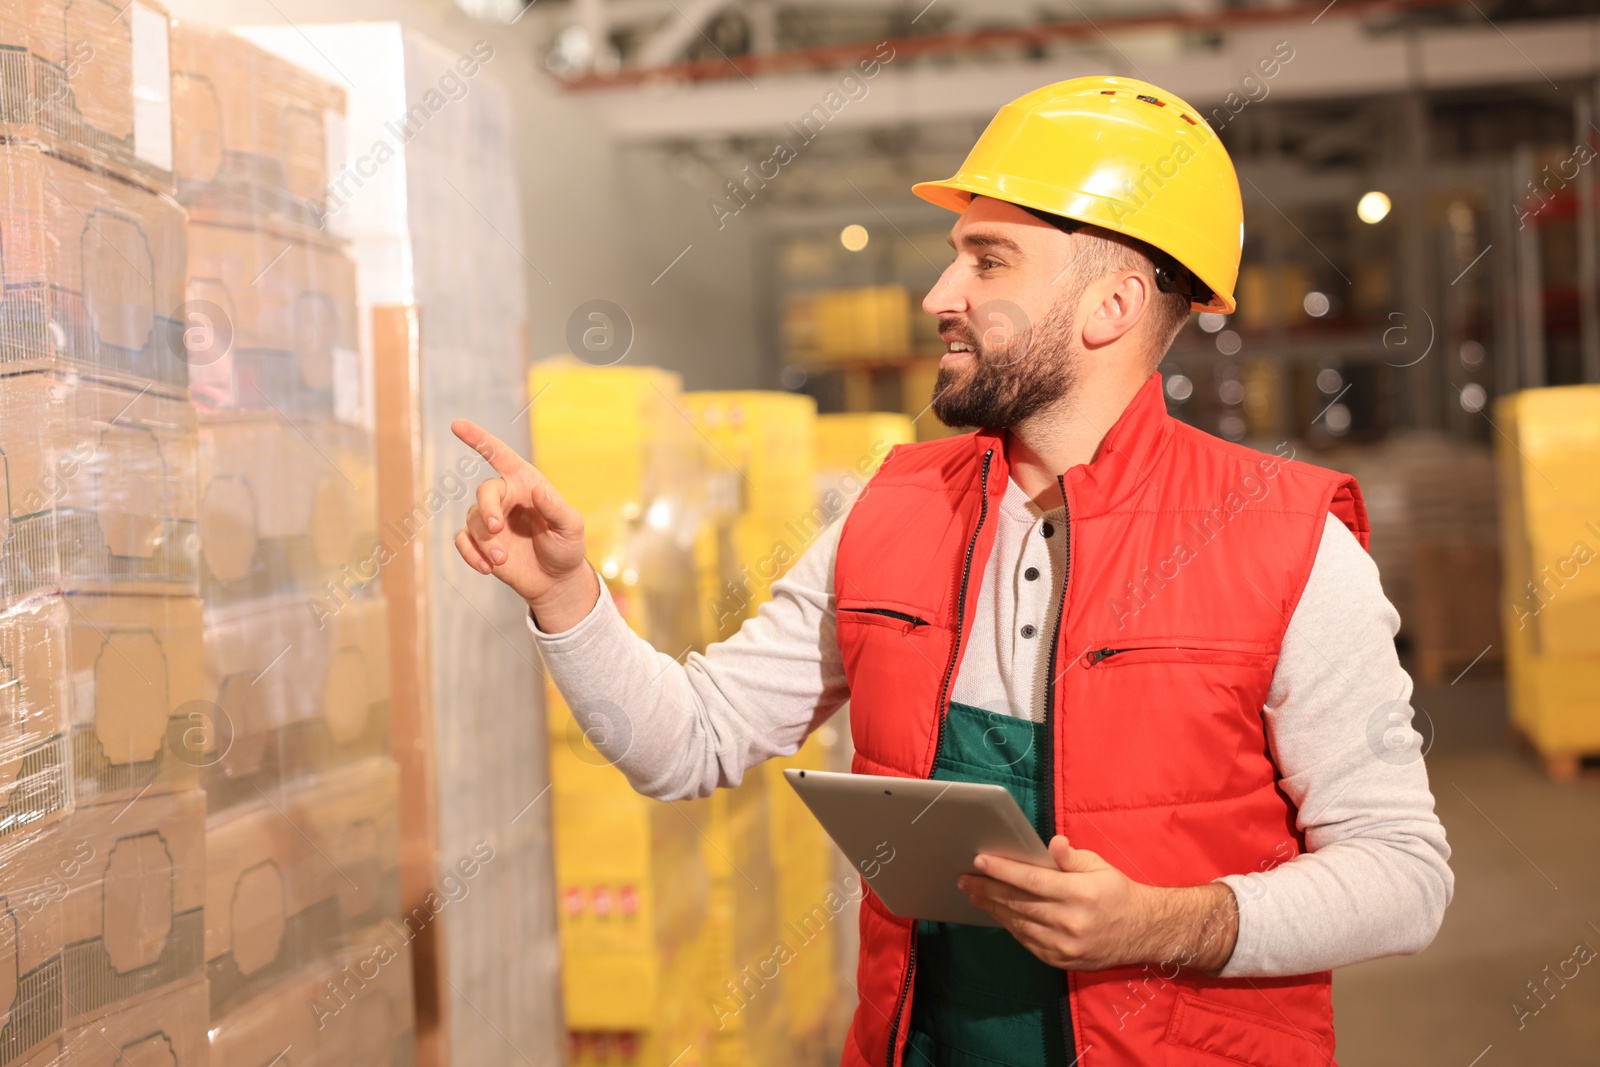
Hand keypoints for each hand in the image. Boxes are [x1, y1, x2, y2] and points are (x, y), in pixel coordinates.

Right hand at [451, 419, 597, 628]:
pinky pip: (463, 540)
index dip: (479, 439)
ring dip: (486, 542)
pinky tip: (486, 568)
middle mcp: (505, 497)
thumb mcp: (571, 528)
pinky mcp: (481, 542)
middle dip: (488, 510)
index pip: (500, 455)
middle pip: (484, 492)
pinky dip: (470, 554)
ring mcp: (490, 520)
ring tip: (502, 561)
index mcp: (525, 484)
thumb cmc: (566, 547)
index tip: (457, 424)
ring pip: (474, 521)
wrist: (556, 580)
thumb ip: (557, 508)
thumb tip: (540, 490)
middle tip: (496, 530)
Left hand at [956, 835, 1237, 973]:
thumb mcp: (1100, 866)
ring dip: (994, 909)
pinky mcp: (1061, 961)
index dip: (1003, 870)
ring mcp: (1064, 946)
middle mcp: (1070, 922)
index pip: (1032, 880)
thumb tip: (1052, 844)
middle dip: (988, 889)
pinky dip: (1011, 926)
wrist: (1143, 933)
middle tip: (965, 879)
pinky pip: (1027, 942)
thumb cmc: (1117, 892)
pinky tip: (999, 914)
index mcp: (1079, 894)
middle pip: (1019, 903)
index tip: (979, 861)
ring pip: (1019, 924)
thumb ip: (1072, 857)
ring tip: (975, 894)